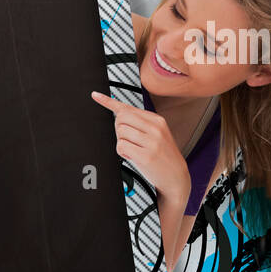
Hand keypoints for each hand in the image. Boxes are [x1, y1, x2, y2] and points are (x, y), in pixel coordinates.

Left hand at [90, 92, 190, 211]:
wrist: (176, 176)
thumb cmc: (162, 155)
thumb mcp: (156, 134)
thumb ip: (140, 123)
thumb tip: (118, 113)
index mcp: (157, 120)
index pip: (128, 108)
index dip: (108, 102)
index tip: (94, 95)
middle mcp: (155, 128)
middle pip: (120, 118)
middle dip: (118, 129)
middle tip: (128, 140)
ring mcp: (152, 142)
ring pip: (120, 133)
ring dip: (121, 143)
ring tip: (134, 150)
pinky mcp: (146, 156)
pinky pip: (121, 146)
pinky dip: (122, 153)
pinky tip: (132, 156)